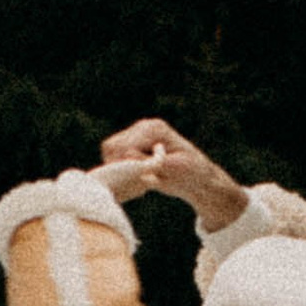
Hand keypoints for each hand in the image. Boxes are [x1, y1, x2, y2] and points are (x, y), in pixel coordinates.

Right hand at [99, 117, 250, 229]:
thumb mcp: (174, 170)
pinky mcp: (131, 142)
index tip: (145, 180)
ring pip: (109, 152)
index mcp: (155, 129)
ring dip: (120, 168)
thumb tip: (128, 155)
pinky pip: (112, 156)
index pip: (124, 148)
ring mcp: (136, 132)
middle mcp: (143, 126)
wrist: (197, 177)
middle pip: (112, 147)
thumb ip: (151, 162)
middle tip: (142, 180)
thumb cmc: (190, 175)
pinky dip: (121, 169)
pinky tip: (139, 174)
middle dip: (122, 167)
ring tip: (142, 177)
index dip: (129, 168)